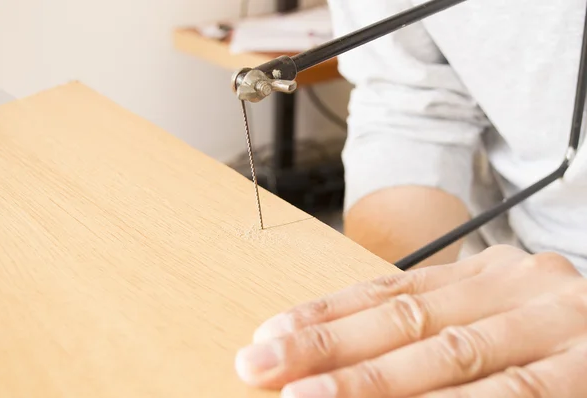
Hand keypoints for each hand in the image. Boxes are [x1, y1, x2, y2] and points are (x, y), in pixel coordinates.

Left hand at [234, 245, 586, 396]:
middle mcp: (517, 290)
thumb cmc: (551, 330)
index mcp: (487, 274)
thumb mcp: (495, 312)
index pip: (392, 292)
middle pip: (408, 322)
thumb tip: (347, 359)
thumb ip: (436, 326)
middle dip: (330, 348)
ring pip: (448, 358)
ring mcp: (554, 331)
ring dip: (373, 385)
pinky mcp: (584, 374)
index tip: (271, 334)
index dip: (327, 314)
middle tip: (263, 365)